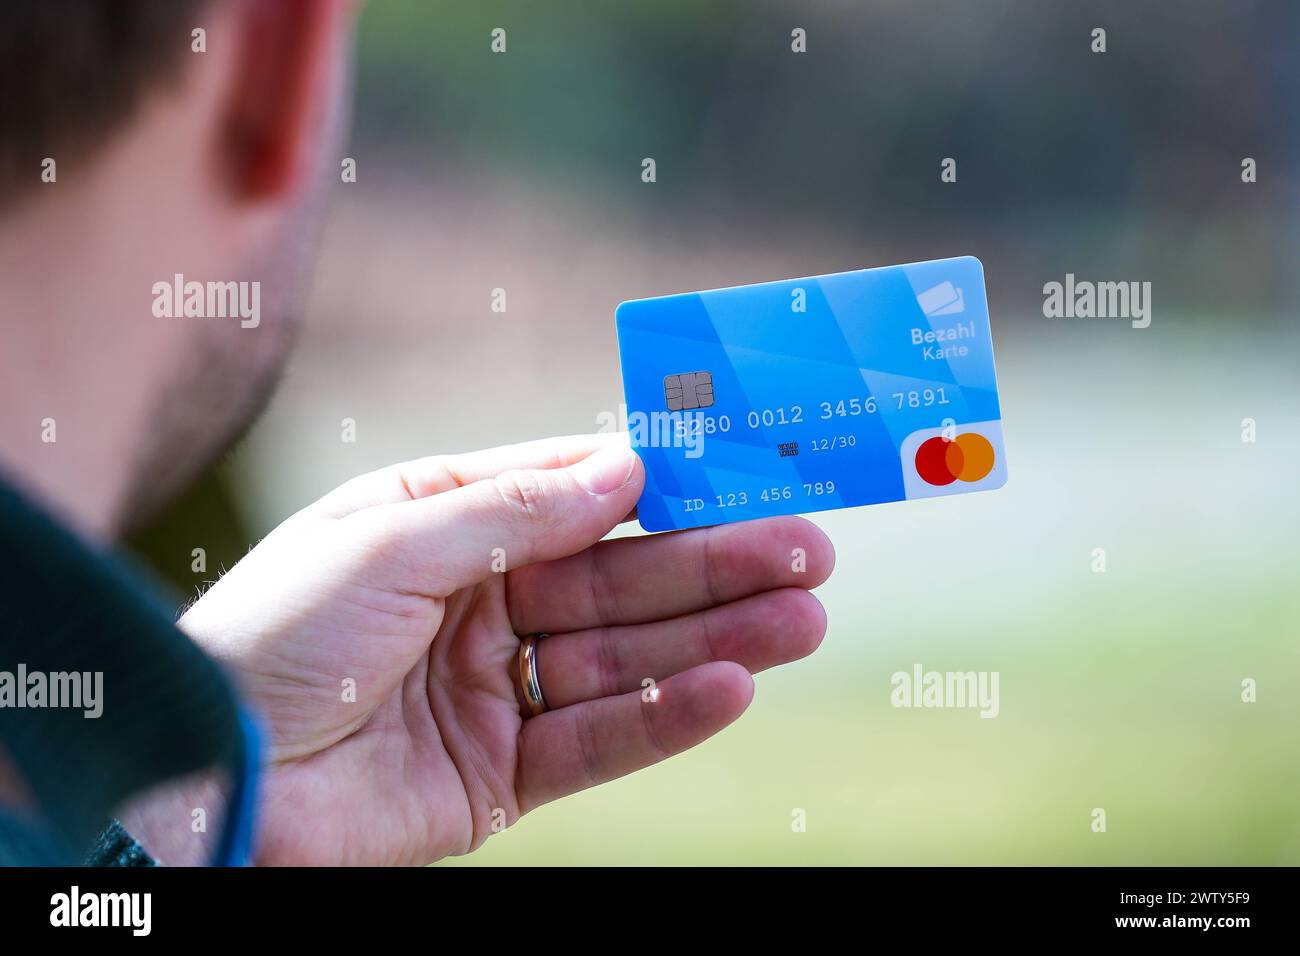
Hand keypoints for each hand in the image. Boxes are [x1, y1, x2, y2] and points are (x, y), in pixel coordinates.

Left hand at [127, 435, 833, 864]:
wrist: (204, 783)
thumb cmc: (270, 639)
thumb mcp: (388, 544)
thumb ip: (515, 508)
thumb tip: (625, 466)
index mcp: (441, 523)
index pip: (574, 493)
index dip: (662, 483)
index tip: (747, 467)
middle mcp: (476, 600)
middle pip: (619, 577)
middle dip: (714, 563)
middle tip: (810, 549)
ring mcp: (492, 689)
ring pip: (624, 658)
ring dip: (715, 638)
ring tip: (804, 617)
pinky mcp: (498, 775)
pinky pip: (597, 740)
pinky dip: (665, 717)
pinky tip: (731, 687)